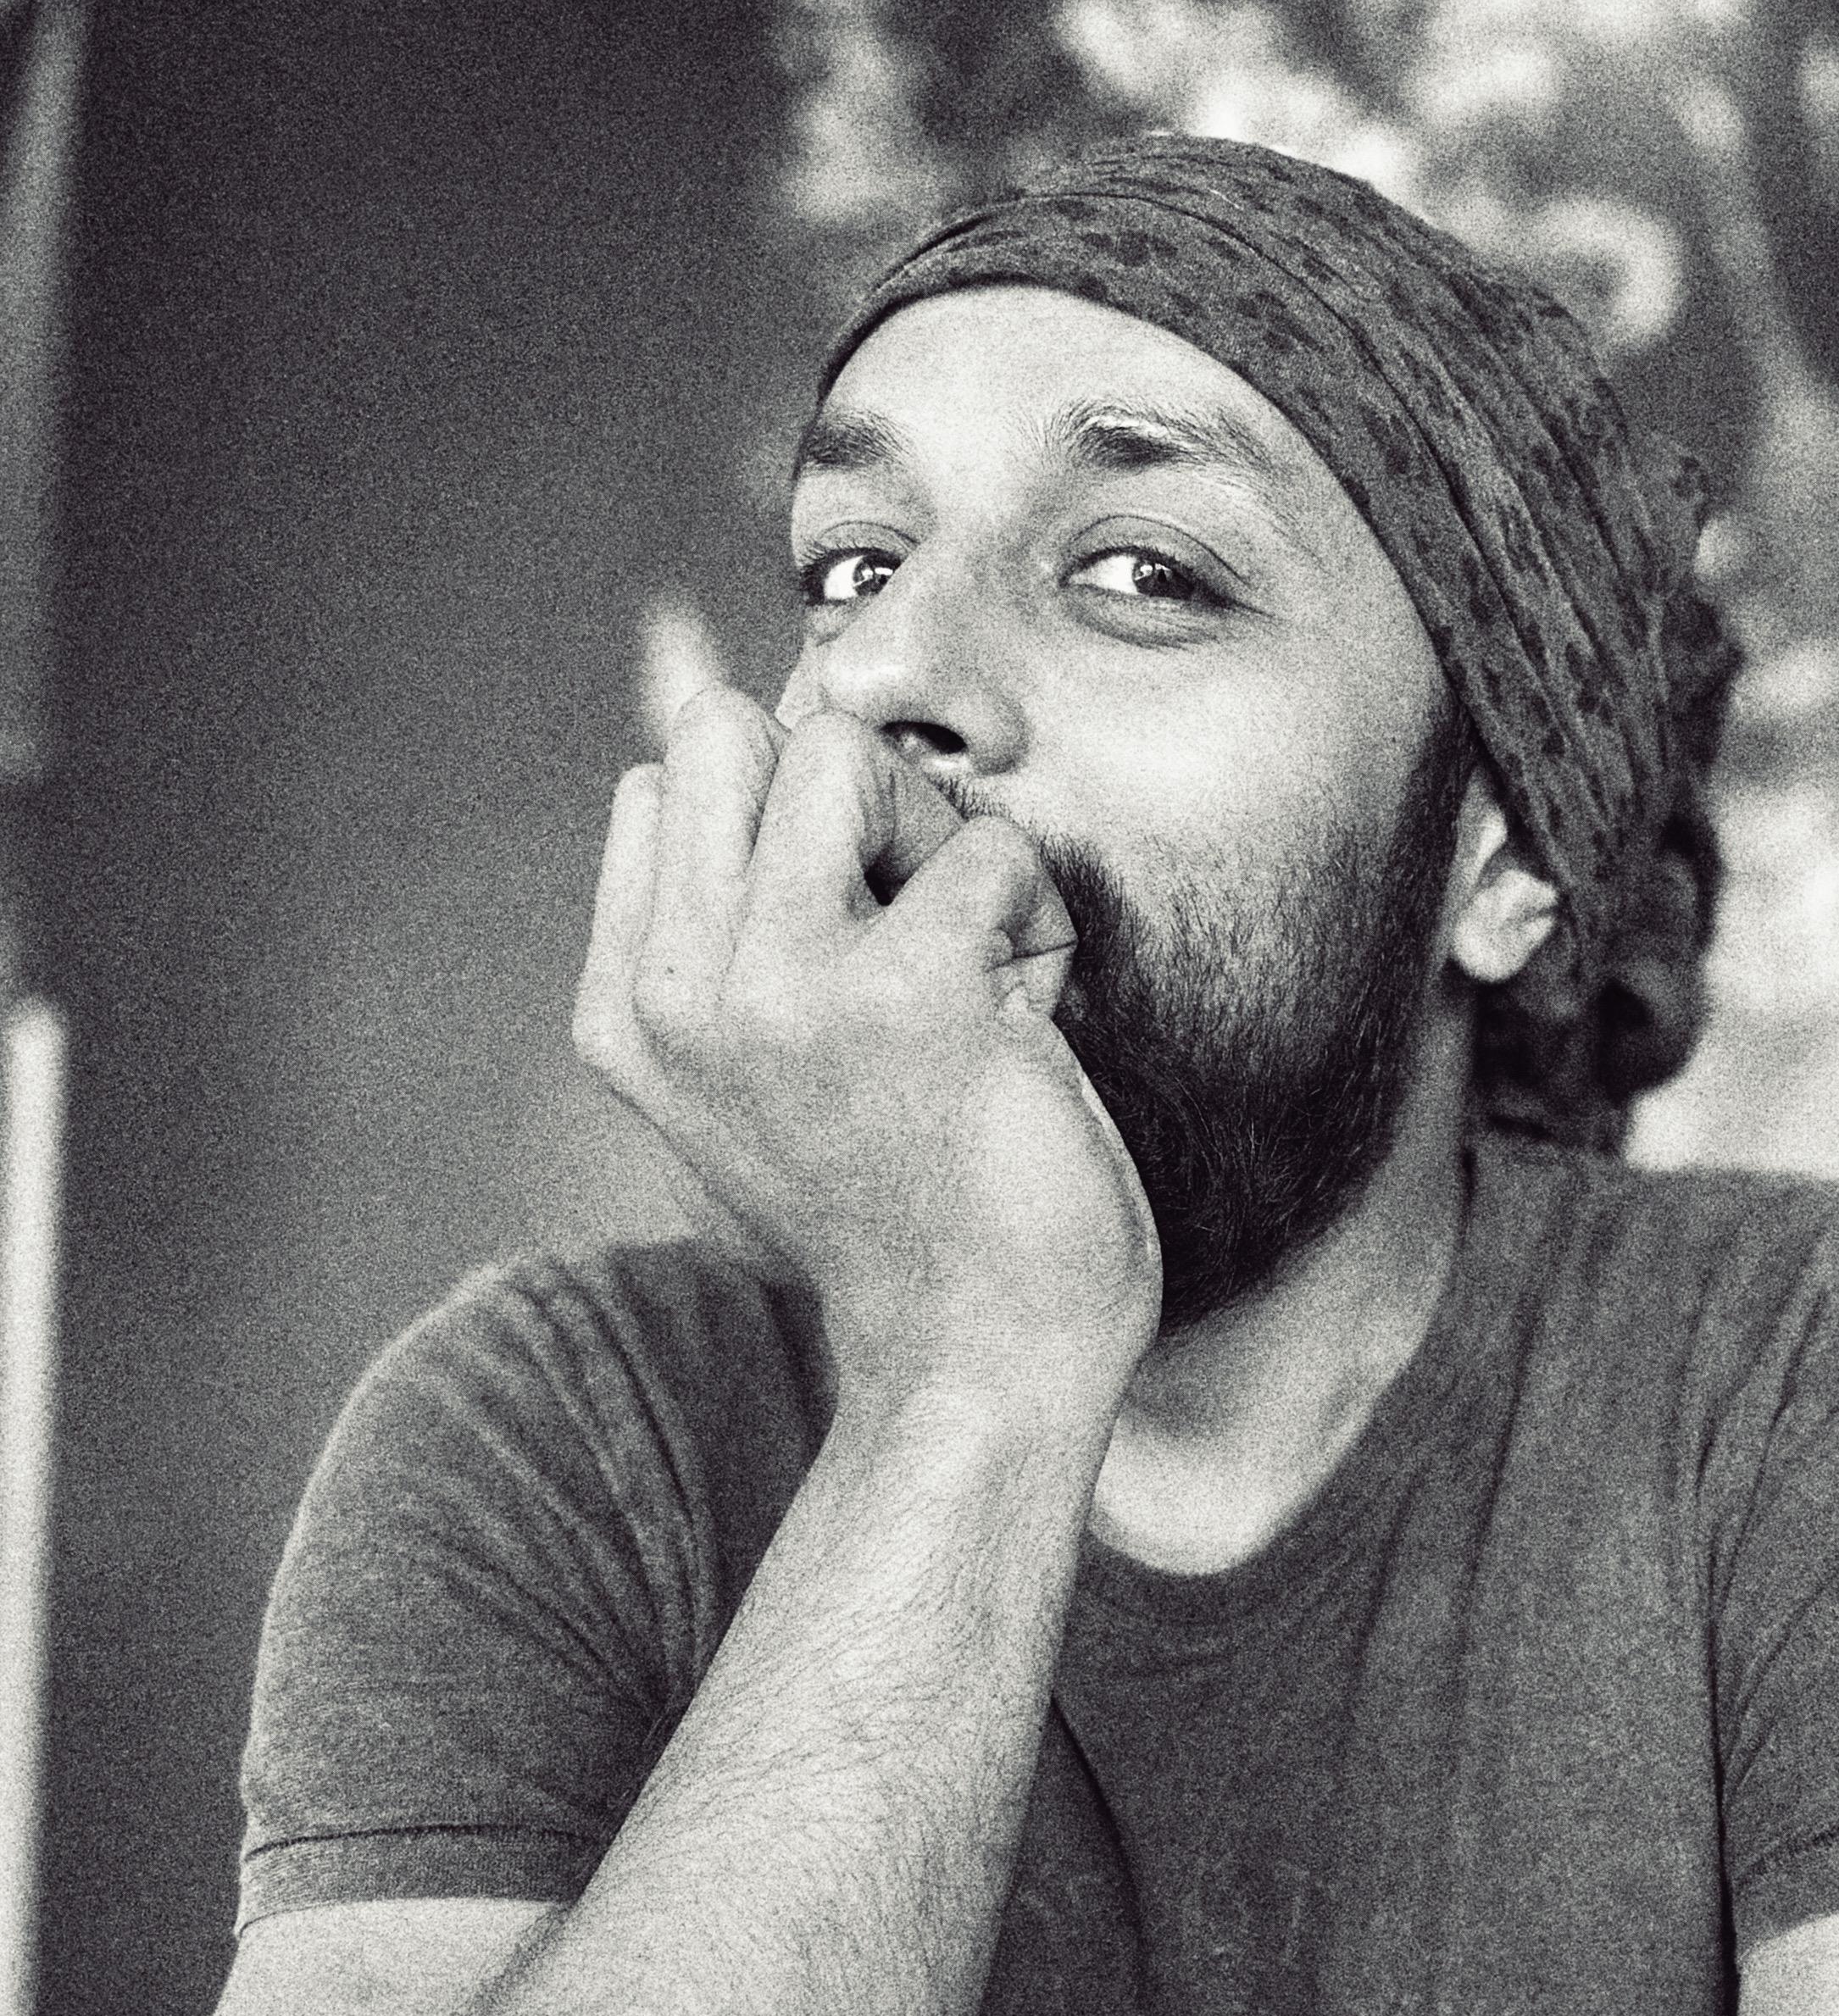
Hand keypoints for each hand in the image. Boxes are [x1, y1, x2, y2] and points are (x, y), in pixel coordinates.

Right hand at [574, 696, 1160, 1402]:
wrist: (978, 1359)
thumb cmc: (908, 1200)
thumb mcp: (770, 1057)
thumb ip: (725, 903)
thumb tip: (681, 656)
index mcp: (625, 1011)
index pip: (664, 783)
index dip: (788, 826)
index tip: (848, 949)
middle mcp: (675, 996)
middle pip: (728, 734)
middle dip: (844, 788)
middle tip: (912, 916)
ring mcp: (777, 992)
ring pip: (839, 751)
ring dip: (936, 836)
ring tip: (968, 962)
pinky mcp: (902, 994)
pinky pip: (984, 845)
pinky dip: (1036, 917)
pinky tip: (1029, 1024)